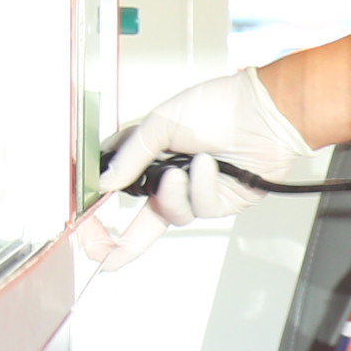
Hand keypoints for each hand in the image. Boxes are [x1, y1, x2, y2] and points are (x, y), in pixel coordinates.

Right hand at [86, 70, 314, 266]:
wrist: (262, 110)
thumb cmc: (218, 106)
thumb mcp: (160, 122)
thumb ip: (131, 155)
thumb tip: (105, 182)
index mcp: (153, 158)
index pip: (122, 192)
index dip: (104, 221)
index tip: (87, 238)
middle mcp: (174, 179)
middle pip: (146, 219)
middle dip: (124, 237)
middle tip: (100, 244)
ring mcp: (198, 192)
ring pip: (172, 214)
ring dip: (173, 196)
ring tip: (182, 171)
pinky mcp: (223, 201)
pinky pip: (202, 206)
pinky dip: (202, 185)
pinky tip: (210, 164)